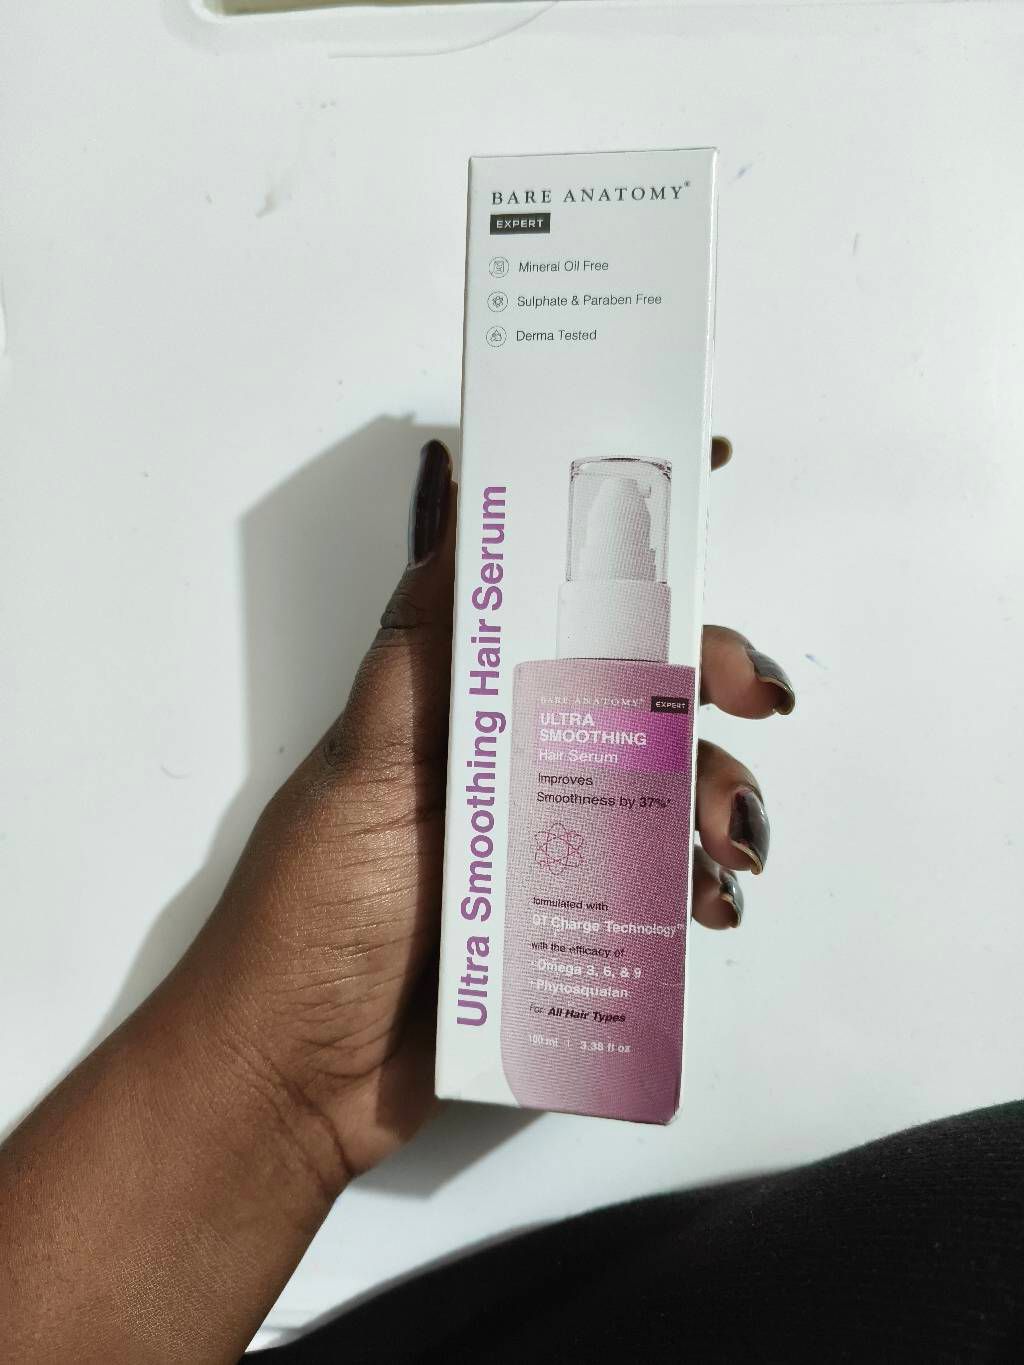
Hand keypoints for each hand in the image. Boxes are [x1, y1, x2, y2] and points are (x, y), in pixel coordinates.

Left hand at [180, 436, 794, 1185]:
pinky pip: (662, 882)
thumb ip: (421, 647)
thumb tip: (454, 490)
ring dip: (719, 793)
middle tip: (755, 694)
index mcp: (462, 706)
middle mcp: (511, 760)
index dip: (626, 545)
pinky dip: (704, 881)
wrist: (295, 1080)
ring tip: (725, 841)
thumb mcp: (364, 763)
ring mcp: (547, 842)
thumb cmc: (311, 913)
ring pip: (664, 784)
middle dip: (709, 675)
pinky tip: (711, 902)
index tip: (707, 482)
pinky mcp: (572, 921)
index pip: (555, 601)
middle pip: (634, 688)